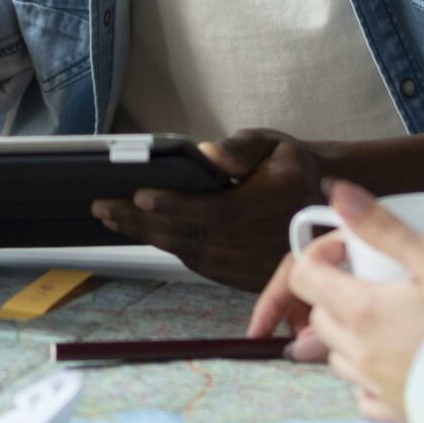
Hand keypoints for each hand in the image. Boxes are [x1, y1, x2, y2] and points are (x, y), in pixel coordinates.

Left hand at [91, 129, 321, 289]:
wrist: (320, 206)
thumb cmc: (289, 168)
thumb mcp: (273, 144)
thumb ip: (241, 148)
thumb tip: (207, 154)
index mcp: (271, 204)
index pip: (217, 210)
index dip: (177, 205)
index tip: (141, 195)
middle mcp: (260, 241)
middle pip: (193, 235)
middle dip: (142, 221)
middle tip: (102, 206)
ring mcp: (251, 265)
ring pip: (190, 252)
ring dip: (147, 235)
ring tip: (111, 217)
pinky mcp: (243, 278)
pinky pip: (198, 263)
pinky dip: (167, 246)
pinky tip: (141, 231)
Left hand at [279, 180, 423, 422]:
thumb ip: (383, 226)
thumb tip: (338, 194)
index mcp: (361, 311)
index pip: (305, 276)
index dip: (320, 255)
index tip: (349, 250)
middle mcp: (358, 352)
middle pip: (321, 315)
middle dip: (336, 292)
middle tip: (376, 281)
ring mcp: (374, 387)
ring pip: (338, 355)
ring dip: (352, 334)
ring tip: (391, 320)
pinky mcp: (395, 413)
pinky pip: (364, 395)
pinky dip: (369, 378)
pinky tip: (397, 363)